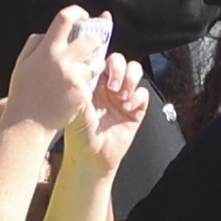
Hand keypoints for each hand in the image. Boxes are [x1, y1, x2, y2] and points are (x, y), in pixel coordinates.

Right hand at [3, 7, 106, 134]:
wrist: (27, 124)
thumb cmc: (23, 94)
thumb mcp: (21, 65)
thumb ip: (34, 45)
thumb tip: (47, 33)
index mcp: (46, 51)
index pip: (66, 18)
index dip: (77, 12)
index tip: (83, 15)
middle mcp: (62, 61)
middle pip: (91, 39)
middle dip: (94, 41)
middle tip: (90, 47)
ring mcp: (74, 78)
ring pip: (97, 62)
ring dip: (93, 65)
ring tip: (80, 75)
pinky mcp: (83, 93)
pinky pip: (92, 83)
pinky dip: (86, 86)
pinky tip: (72, 94)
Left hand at [63, 51, 148, 177]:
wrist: (93, 159)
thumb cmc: (80, 138)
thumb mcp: (77, 112)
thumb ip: (81, 92)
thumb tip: (84, 72)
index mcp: (92, 86)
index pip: (102, 62)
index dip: (104, 62)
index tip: (102, 71)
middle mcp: (109, 89)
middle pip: (120, 62)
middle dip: (120, 69)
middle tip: (113, 86)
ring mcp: (123, 98)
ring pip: (135, 72)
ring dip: (131, 80)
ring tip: (121, 96)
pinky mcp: (136, 110)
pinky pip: (143, 92)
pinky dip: (138, 96)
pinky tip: (128, 107)